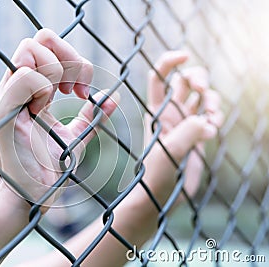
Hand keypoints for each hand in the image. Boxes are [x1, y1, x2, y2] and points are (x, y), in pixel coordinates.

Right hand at [0, 29, 118, 210]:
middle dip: (68, 57)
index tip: (82, 91)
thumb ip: (90, 117)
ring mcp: (7, 98)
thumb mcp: (72, 139)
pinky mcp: (3, 113)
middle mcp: (15, 90)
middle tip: (77, 89)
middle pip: (37, 39)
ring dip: (56, 72)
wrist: (27, 201)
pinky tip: (45, 109)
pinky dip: (44, 88)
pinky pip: (23, 77)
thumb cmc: (45, 174)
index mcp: (29, 93)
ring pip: (28, 50)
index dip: (71, 59)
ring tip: (61, 98)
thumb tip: (114, 98)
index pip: (45, 47)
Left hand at [143, 50, 223, 202]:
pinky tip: (212, 129)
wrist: (160, 197)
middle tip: (202, 91)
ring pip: (202, 97)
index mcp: (157, 110)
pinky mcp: (197, 135)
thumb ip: (188, 131)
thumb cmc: (155, 174)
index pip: (160, 76)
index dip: (170, 60)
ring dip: (212, 100)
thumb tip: (207, 122)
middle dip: (199, 78)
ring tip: (211, 118)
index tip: (185, 54)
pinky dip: (215, 117)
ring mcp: (185, 123)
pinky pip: (210, 116)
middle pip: (186, 80)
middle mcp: (171, 113)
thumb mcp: (169, 150)